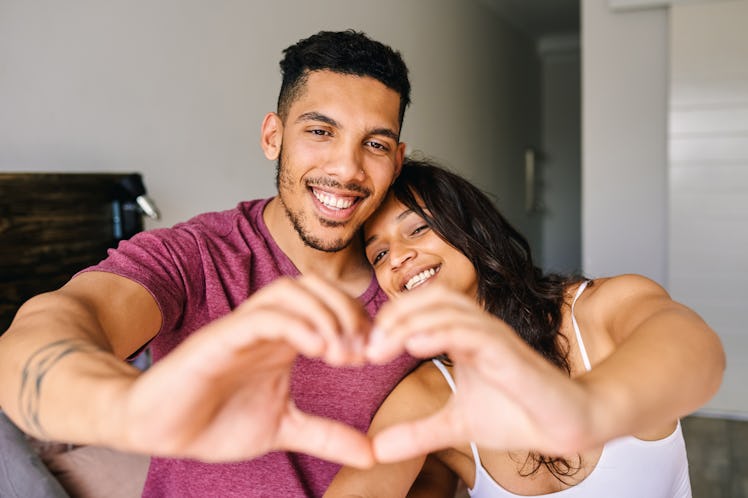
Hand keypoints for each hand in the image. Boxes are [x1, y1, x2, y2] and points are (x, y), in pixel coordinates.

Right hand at [117, 274, 374, 466]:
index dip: (360, 322)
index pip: (331, 305)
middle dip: (349, 311)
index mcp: (285, 340)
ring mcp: (243, 328)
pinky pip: (262, 316)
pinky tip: (317, 349)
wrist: (159, 429)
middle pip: (317, 287)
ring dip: (325, 313)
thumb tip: (373, 454)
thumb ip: (327, 436)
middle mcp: (268, 326)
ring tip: (341, 352)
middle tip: (363, 352)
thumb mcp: (284, 430)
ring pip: (291, 291)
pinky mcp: (220, 338)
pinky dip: (295, 324)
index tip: (375, 357)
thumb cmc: (215, 422)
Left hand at [366, 285, 591, 462]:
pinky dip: (439, 332)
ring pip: (445, 308)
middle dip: (392, 316)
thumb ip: (416, 433)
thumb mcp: (454, 426)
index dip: (390, 321)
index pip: (420, 308)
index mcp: (464, 336)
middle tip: (367, 348)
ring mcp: (493, 336)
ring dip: (408, 322)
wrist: (564, 427)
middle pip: (428, 297)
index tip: (365, 351)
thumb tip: (376, 449)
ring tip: (380, 348)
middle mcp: (477, 328)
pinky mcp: (508, 351)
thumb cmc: (516, 416)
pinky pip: (470, 330)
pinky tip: (413, 346)